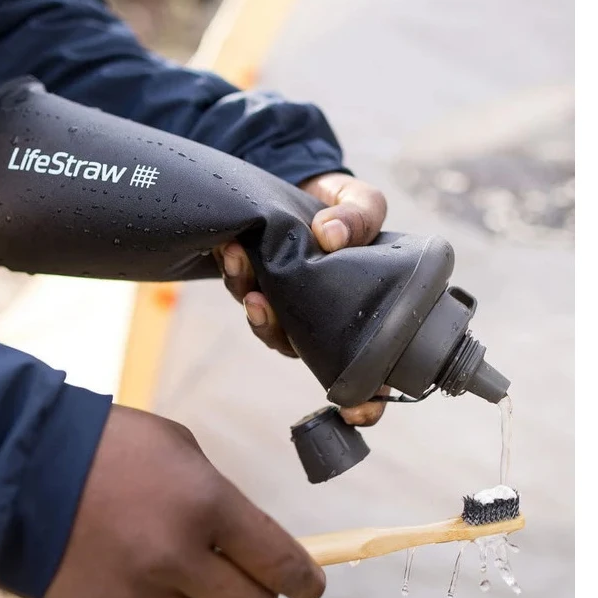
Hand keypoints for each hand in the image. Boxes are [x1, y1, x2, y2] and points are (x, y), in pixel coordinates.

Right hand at [43, 406, 325, 597]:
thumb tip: (252, 544)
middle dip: (254, 597)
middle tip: (239, 580)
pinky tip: (132, 585)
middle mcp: (176, 556)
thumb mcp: (180, 450)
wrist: (26, 464)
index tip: (311, 587)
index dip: (305, 580)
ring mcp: (135, 595)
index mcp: (207, 504)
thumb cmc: (111, 446)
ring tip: (174, 579)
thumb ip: (221, 500)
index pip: (279, 562)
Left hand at [213, 172, 390, 425]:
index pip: (368, 375)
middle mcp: (320, 321)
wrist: (313, 186)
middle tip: (261, 306)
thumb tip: (329, 235)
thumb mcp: (364, 204)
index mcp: (359, 315)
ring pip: (265, 323)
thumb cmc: (350, 208)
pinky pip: (243, 288)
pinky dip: (234, 270)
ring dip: (248, 301)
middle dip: (276, 333)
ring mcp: (287, 305)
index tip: (356, 411)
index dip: (365, 402)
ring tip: (239, 263)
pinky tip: (228, 248)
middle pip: (299, 349)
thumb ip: (358, 217)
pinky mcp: (260, 282)